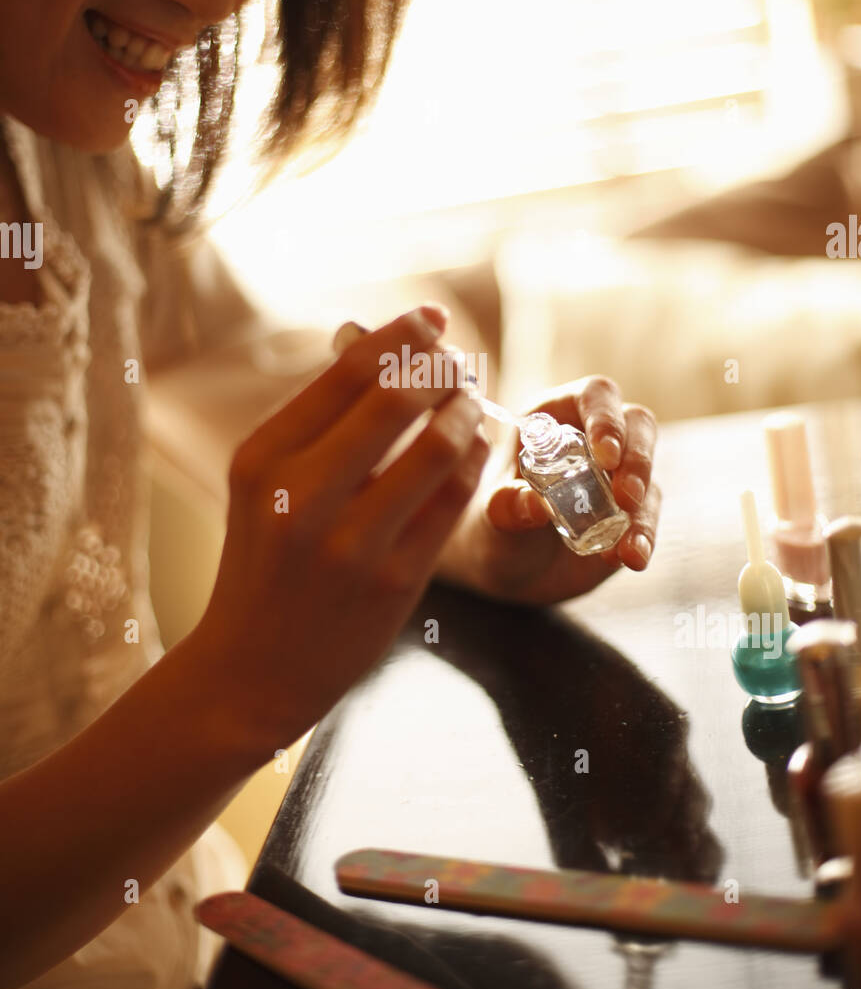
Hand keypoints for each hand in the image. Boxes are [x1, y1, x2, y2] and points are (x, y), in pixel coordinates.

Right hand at [193, 304, 490, 753]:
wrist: (251, 671)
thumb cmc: (264, 562)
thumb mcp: (264, 486)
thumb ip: (315, 421)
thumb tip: (379, 343)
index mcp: (261, 461)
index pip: (346, 373)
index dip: (402, 335)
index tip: (434, 317)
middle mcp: (301, 498)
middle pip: (395, 399)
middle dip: (442, 366)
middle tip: (461, 358)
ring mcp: (351, 544)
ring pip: (437, 448)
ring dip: (469, 410)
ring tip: (476, 399)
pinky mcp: (395, 581)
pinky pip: (454, 501)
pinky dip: (476, 460)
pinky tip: (480, 443)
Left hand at [438, 377, 660, 604]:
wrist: (507, 569)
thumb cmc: (495, 525)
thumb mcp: (493, 516)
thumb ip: (507, 506)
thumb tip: (535, 504)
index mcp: (556, 418)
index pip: (594, 396)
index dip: (606, 418)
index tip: (606, 453)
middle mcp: (594, 438)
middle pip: (637, 426)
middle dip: (637, 459)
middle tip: (626, 496)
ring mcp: (618, 475)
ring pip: (649, 474)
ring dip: (643, 508)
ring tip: (627, 546)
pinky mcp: (633, 512)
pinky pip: (648, 517)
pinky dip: (644, 537)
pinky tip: (633, 557)